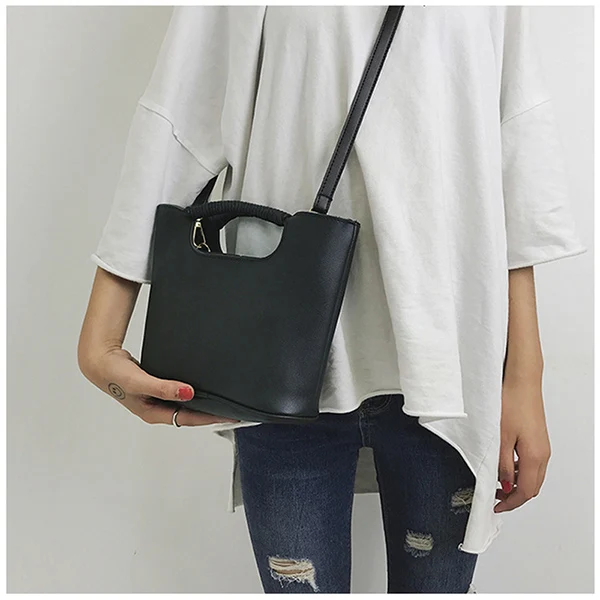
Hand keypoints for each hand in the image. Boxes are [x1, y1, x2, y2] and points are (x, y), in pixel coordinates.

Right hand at [80, 346, 239, 425]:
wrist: (100, 361)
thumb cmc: (116, 374)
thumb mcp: (141, 382)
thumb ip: (164, 388)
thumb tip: (188, 393)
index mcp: (154, 414)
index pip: (189, 419)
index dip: (210, 418)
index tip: (230, 416)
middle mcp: (157, 410)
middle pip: (190, 416)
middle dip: (211, 414)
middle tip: (233, 410)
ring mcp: (157, 401)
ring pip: (186, 405)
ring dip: (203, 404)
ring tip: (223, 401)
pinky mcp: (157, 390)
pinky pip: (180, 394)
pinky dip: (192, 392)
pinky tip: (202, 388)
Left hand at [494, 378, 550, 512]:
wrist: (521, 381)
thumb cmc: (511, 403)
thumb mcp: (500, 437)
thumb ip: (501, 464)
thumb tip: (504, 484)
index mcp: (534, 456)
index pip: (526, 491)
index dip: (511, 503)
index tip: (495, 507)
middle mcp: (543, 454)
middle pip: (532, 487)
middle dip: (514, 496)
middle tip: (494, 498)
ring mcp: (543, 446)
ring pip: (532, 476)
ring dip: (517, 483)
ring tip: (496, 482)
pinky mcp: (538, 439)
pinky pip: (532, 464)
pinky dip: (519, 471)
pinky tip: (504, 466)